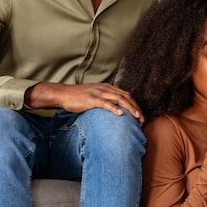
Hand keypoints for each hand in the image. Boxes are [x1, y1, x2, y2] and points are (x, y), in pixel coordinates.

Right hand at [25, 82, 143, 120]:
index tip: (140, 115)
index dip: (135, 104)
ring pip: (119, 99)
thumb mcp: (96, 95)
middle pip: (126, 97)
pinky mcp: (92, 99)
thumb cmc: (79, 97)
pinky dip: (114, 108)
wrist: (64, 94)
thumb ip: (106, 99)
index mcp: (108, 87)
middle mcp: (106, 88)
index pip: (126, 95)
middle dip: (136, 108)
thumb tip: (116, 109)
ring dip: (130, 108)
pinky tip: (120, 114)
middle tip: (142, 119)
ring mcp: (99, 93)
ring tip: (136, 117)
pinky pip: (105, 103)